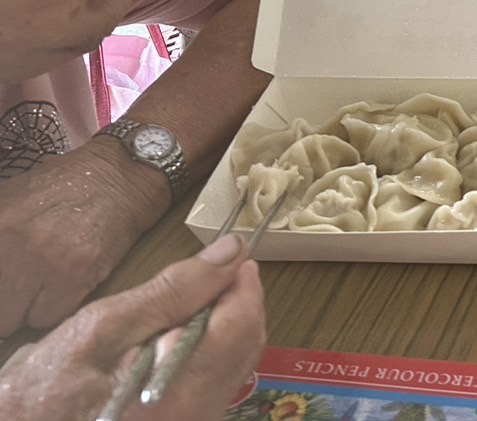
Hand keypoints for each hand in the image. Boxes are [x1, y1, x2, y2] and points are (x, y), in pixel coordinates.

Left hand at [0, 141, 166, 335]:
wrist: (119, 175)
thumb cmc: (59, 191)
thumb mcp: (6, 200)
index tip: (8, 284)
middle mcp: (7, 240)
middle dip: (5, 300)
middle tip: (22, 282)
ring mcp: (39, 259)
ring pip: (11, 320)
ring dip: (25, 308)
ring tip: (43, 279)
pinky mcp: (74, 273)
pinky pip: (47, 319)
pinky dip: (56, 307)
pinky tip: (68, 279)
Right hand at [0, 235, 265, 420]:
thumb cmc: (49, 386)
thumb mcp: (105, 326)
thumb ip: (173, 289)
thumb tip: (230, 252)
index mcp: (177, 390)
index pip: (240, 325)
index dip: (244, 283)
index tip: (235, 255)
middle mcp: (196, 414)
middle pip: (246, 345)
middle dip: (239, 301)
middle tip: (218, 271)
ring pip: (236, 363)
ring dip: (228, 324)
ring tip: (199, 298)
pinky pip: (218, 383)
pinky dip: (213, 350)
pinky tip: (186, 333)